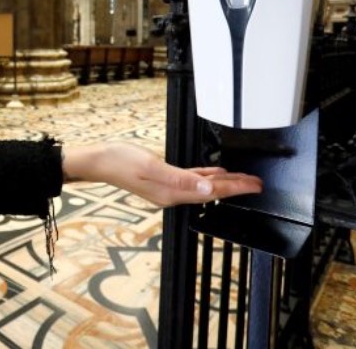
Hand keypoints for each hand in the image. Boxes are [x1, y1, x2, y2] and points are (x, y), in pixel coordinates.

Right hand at [61, 142, 262, 206]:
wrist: (98, 161)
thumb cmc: (120, 161)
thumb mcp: (150, 166)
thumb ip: (180, 178)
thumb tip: (207, 188)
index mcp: (171, 193)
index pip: (211, 192)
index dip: (235, 188)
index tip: (254, 185)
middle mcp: (172, 194)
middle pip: (211, 192)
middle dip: (235, 188)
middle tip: (257, 184)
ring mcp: (167, 188)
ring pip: (204, 187)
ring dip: (224, 184)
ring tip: (243, 180)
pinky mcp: (162, 179)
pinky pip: (191, 180)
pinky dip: (205, 177)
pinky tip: (213, 173)